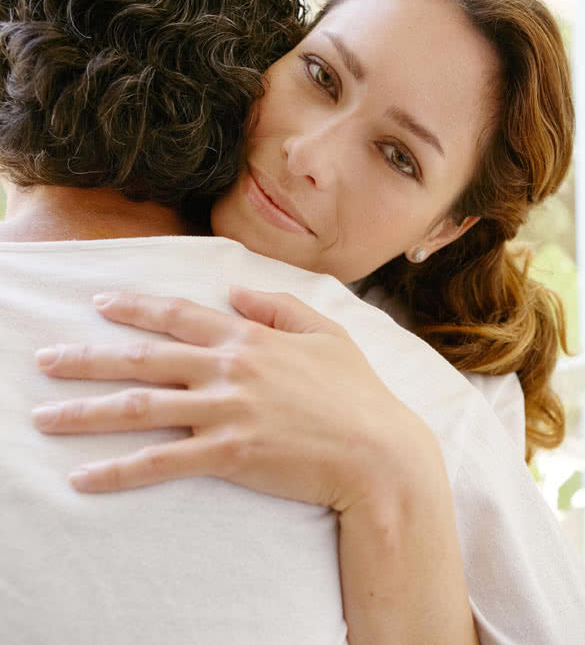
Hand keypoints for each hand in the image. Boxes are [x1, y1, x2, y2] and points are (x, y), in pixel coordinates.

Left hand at [33, 288, 428, 508]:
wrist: (378, 451)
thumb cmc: (356, 392)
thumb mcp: (326, 332)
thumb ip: (278, 305)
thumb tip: (235, 288)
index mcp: (249, 338)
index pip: (178, 316)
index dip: (135, 308)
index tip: (100, 304)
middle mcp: (228, 369)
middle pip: (144, 360)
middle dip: (88, 358)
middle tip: (45, 360)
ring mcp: (226, 411)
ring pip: (141, 408)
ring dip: (87, 412)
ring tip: (45, 417)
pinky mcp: (228, 455)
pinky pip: (162, 462)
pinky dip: (120, 470)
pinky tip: (85, 477)